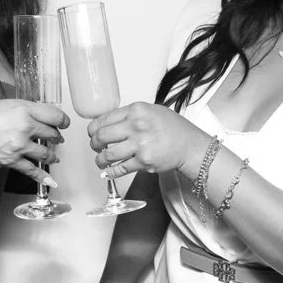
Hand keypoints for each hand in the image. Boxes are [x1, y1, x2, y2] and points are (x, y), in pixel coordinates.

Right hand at [0, 99, 69, 185]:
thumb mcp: (6, 105)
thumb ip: (26, 110)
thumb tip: (41, 116)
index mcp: (24, 109)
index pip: (55, 115)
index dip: (63, 120)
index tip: (64, 123)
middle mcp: (24, 126)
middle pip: (52, 133)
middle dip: (56, 137)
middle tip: (57, 137)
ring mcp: (19, 145)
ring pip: (45, 152)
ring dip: (51, 155)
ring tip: (54, 155)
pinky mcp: (11, 161)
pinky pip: (32, 170)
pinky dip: (43, 176)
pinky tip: (51, 180)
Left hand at [87, 102, 208, 179]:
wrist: (189, 146)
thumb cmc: (173, 128)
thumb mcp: (152, 110)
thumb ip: (131, 114)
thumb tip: (109, 121)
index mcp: (137, 110)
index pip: (104, 118)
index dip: (93, 128)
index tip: (92, 133)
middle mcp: (137, 126)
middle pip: (101, 136)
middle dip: (94, 144)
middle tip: (95, 146)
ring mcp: (140, 145)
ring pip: (107, 155)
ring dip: (100, 160)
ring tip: (101, 160)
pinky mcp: (143, 162)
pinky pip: (119, 169)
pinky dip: (110, 172)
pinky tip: (109, 171)